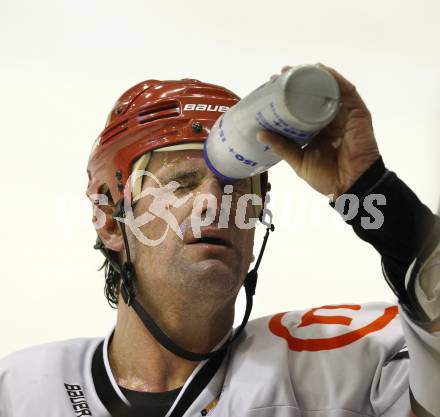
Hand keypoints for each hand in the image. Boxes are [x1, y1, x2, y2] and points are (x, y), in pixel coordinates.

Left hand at [257, 64, 380, 198]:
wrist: (350, 185)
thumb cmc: (326, 177)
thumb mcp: (298, 160)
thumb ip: (282, 146)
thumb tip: (260, 133)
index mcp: (315, 131)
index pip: (300, 109)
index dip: (287, 98)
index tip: (271, 88)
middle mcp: (329, 120)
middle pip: (313, 96)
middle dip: (297, 84)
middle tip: (280, 75)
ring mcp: (343, 115)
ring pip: (328, 90)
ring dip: (313, 78)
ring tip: (296, 70)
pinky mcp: (357, 114)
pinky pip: (347, 92)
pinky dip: (335, 79)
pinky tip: (321, 70)